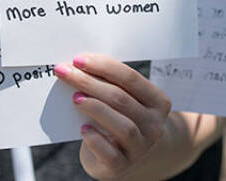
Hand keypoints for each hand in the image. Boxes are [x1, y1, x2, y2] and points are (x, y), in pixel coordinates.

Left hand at [54, 54, 171, 179]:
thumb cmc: (120, 120)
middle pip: (122, 99)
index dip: (104, 66)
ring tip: (75, 98)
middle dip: (90, 82)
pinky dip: (96, 139)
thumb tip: (81, 66)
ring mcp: (141, 148)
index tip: (79, 60)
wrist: (125, 158)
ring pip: (122, 126)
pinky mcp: (123, 167)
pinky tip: (83, 129)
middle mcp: (154, 125)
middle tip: (66, 73)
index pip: (131, 78)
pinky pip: (111, 153)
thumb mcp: (123, 102)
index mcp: (158, 102)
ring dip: (95, 108)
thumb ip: (110, 84)